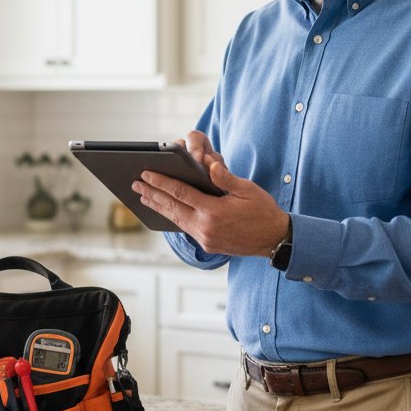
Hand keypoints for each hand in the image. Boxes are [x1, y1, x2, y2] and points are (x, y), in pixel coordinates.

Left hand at [133, 136, 288, 257]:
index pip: (181, 193)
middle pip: (172, 208)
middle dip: (152, 194)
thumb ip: (225, 177)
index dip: (161, 183)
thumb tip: (208, 164)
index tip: (146, 174)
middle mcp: (205, 227)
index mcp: (214, 211)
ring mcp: (205, 239)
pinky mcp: (208, 245)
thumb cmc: (263, 210)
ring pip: (175, 220)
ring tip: (143, 197)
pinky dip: (172, 217)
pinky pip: (185, 228)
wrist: (274, 240)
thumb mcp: (247, 189)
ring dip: (158, 207)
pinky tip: (165, 211)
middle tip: (135, 184)